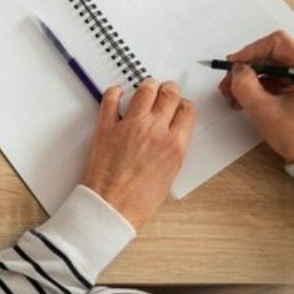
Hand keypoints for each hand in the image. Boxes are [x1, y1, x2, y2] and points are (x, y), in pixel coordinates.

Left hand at [81, 79, 196, 229]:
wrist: (111, 208)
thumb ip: (173, 149)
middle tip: (165, 91)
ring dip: (147, 86)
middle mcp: (155, 130)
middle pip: (169, 94)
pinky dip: (115, 92)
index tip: (179, 105)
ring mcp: (130, 126)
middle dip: (169, 89)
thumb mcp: (170, 174)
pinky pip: (111, 99)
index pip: (187, 109)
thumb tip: (171, 134)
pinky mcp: (106, 127)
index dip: (183, 104)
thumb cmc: (139, 199)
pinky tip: (118, 93)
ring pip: (144, 90)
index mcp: (175, 144)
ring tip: (146, 89)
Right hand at [218, 30, 293, 163]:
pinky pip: (273, 77)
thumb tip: (236, 70)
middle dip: (246, 68)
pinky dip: (256, 86)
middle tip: (229, 83)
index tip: (234, 65)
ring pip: (269, 66)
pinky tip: (245, 98)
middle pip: (271, 54)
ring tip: (234, 94)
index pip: (277, 43)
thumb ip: (245, 87)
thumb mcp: (264, 111)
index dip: (251, 51)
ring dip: (248, 78)